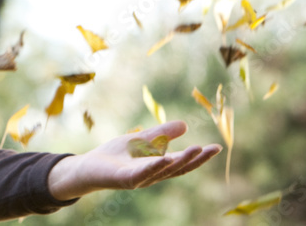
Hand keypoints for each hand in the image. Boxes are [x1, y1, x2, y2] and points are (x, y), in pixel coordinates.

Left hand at [47, 120, 221, 200]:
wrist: (88, 166)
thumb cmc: (115, 155)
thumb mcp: (142, 140)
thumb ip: (161, 134)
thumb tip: (185, 125)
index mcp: (157, 166)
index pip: (182, 162)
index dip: (199, 156)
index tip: (217, 147)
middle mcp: (152, 175)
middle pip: (178, 168)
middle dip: (196, 159)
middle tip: (211, 149)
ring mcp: (140, 179)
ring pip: (164, 171)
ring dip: (180, 161)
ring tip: (196, 149)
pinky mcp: (125, 179)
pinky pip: (142, 174)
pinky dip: (155, 166)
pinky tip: (166, 158)